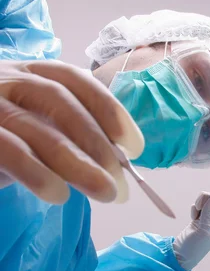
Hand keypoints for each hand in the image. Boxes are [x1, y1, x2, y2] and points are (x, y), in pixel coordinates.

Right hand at [0, 60, 143, 203]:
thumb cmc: (3, 137)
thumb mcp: (36, 128)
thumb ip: (69, 138)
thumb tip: (117, 165)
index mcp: (30, 74)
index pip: (76, 81)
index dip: (110, 110)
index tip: (135, 146)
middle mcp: (6, 79)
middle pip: (60, 103)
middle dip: (97, 144)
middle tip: (121, 183)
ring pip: (35, 127)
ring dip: (75, 163)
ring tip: (104, 193)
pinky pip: (7, 149)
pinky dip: (36, 173)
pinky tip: (58, 195)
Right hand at [173, 180, 209, 270]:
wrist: (180, 256)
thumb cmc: (194, 247)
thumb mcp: (202, 230)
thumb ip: (208, 213)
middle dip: (206, 200)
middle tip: (199, 208)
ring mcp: (208, 218)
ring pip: (206, 201)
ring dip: (199, 204)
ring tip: (195, 215)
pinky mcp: (199, 218)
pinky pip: (198, 205)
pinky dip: (194, 209)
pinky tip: (193, 218)